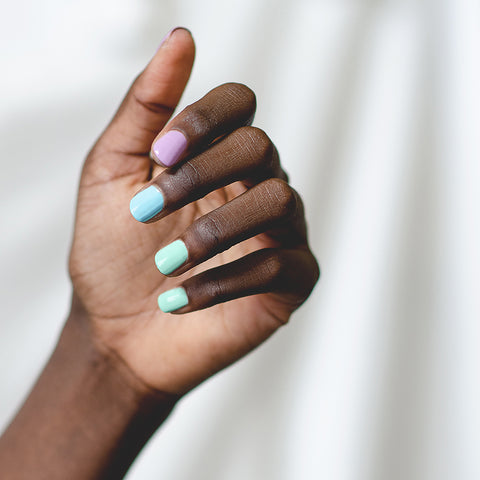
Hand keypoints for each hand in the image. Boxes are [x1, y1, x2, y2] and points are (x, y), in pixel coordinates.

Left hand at [69, 28, 318, 395]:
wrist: (119, 333)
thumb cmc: (113, 254)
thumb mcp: (113, 174)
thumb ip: (146, 110)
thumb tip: (182, 37)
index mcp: (217, 158)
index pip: (240, 105)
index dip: (204, 120)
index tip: (159, 157)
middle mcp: (255, 187)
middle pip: (260, 148)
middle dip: (202, 175)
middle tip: (146, 213)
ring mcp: (278, 233)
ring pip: (277, 202)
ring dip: (214, 231)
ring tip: (166, 263)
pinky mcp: (290, 280)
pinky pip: (280, 264)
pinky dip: (225, 281)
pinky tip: (179, 301)